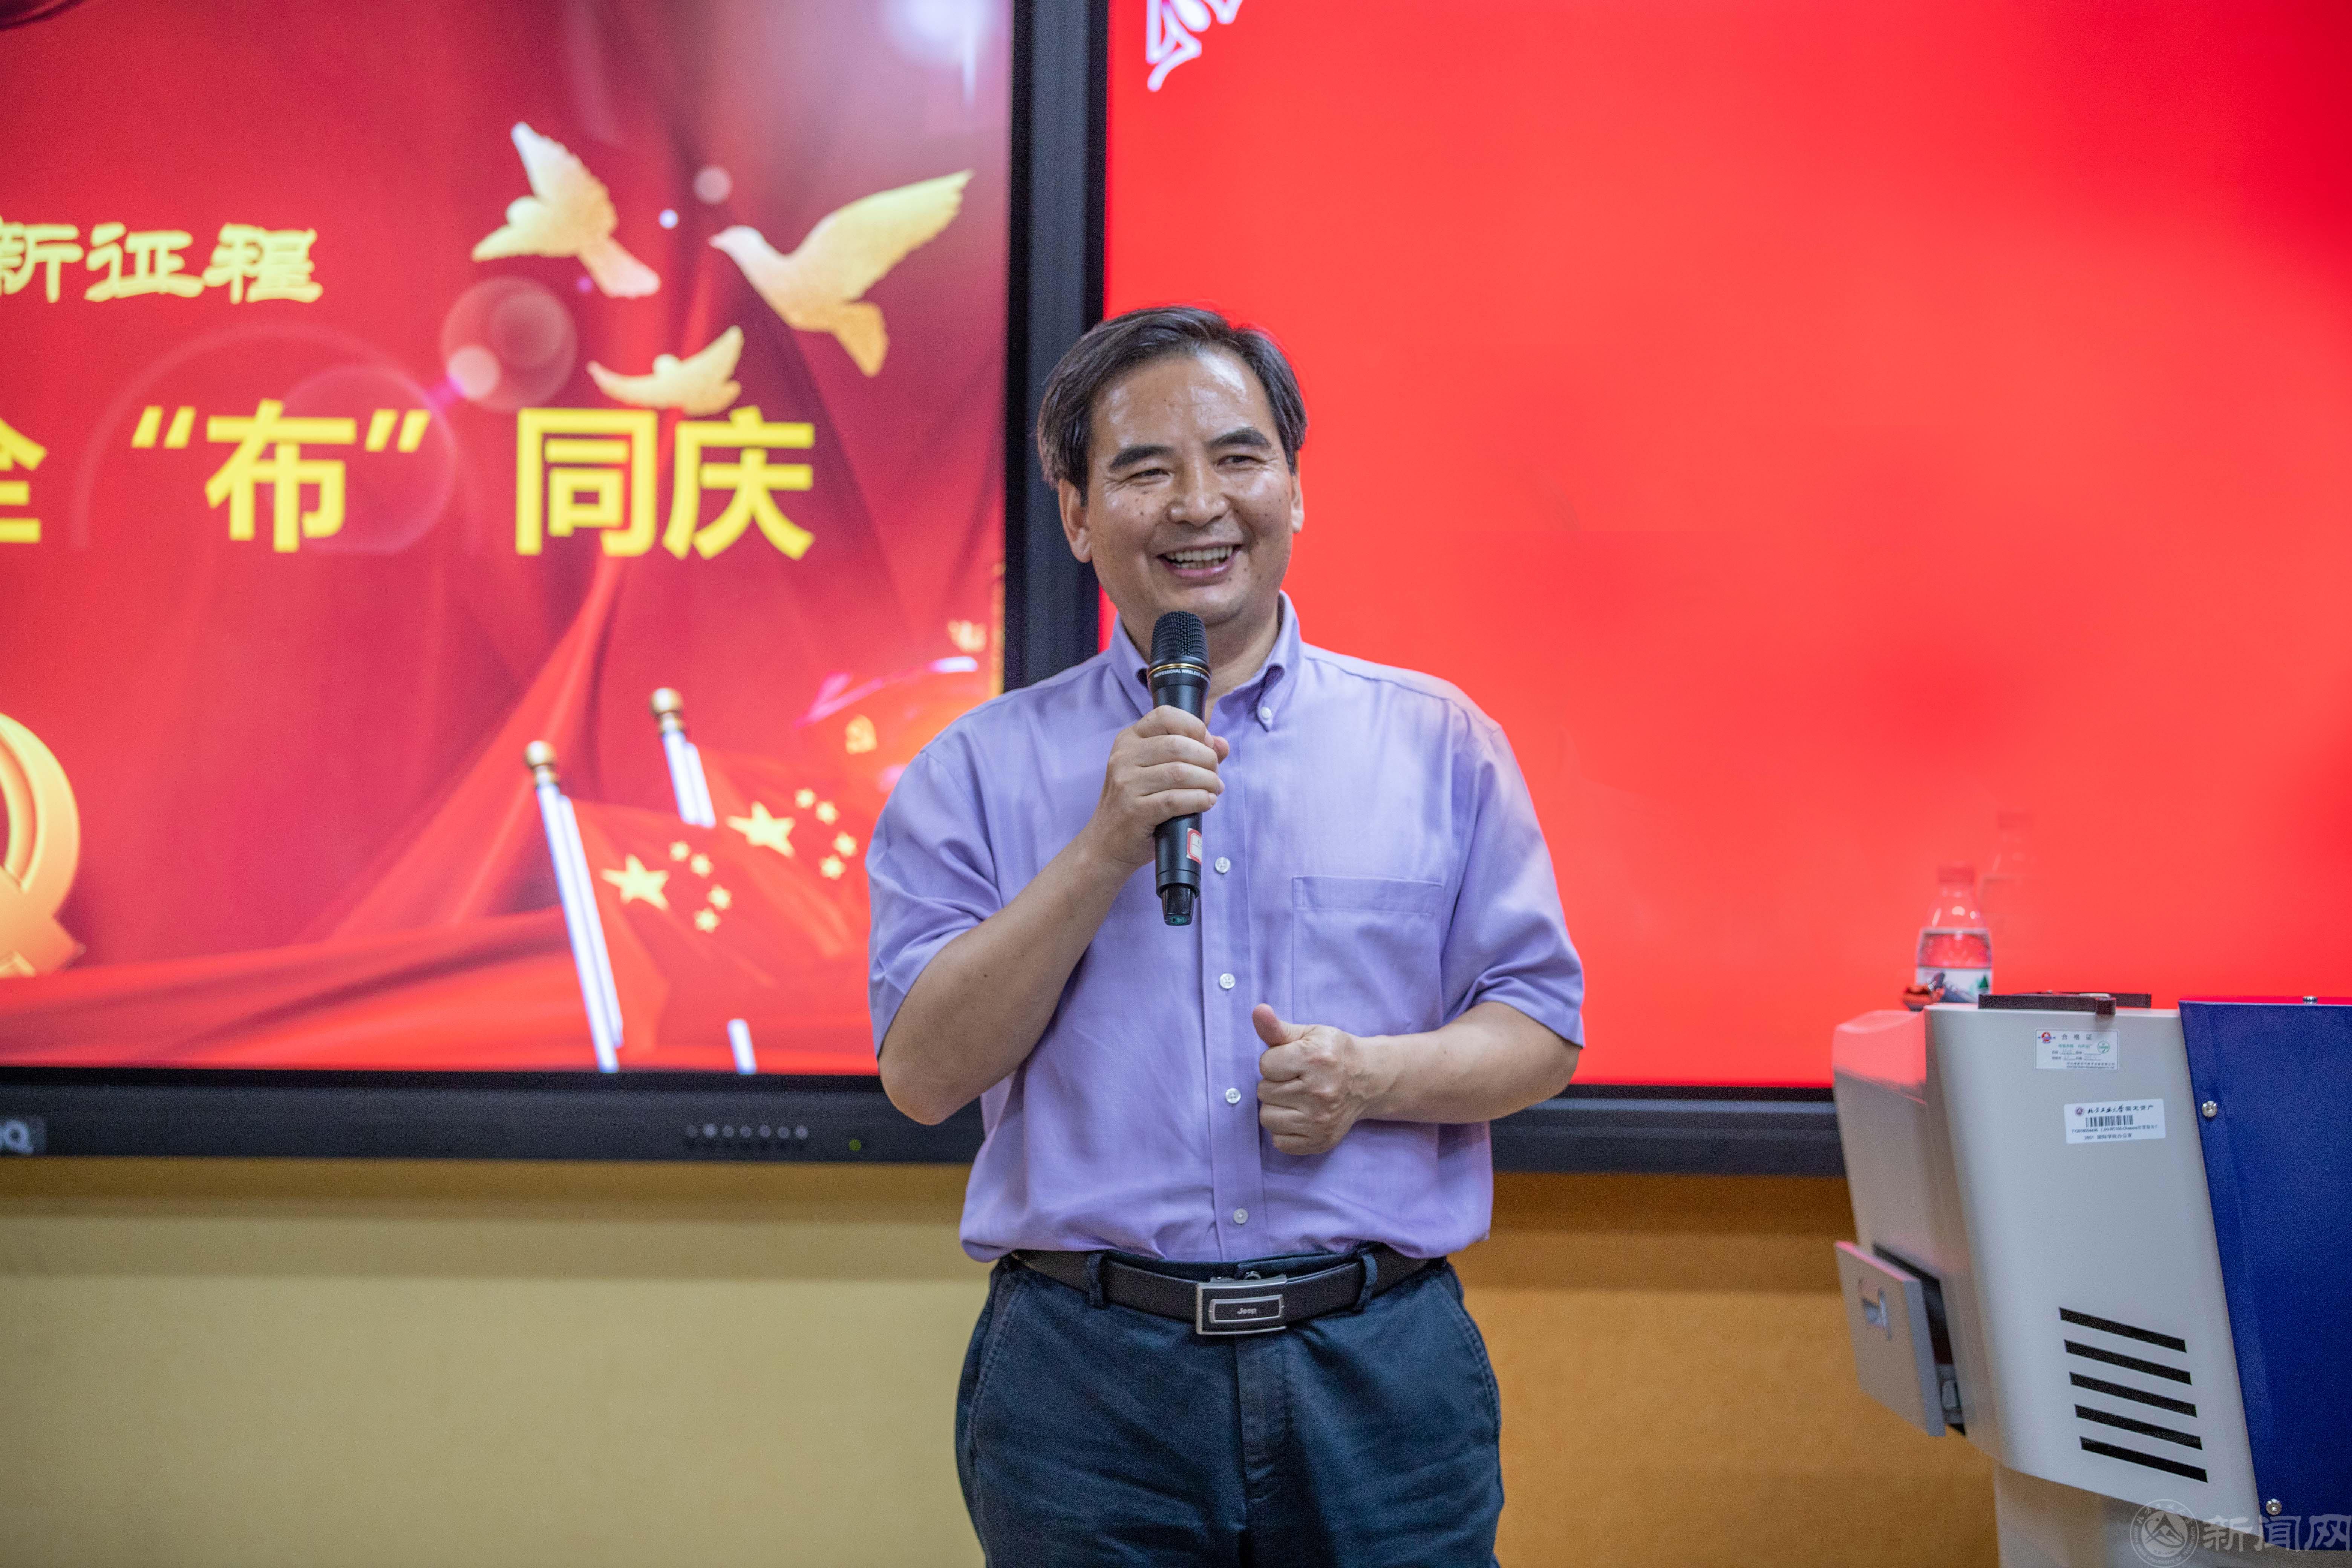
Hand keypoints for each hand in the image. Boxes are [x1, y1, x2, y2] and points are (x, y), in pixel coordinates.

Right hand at [1079, 706, 1229, 870]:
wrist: (1106, 843)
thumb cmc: (1137, 805)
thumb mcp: (1156, 772)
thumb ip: (1190, 753)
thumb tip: (1222, 744)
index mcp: (1128, 740)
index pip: (1165, 715)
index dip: (1195, 727)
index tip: (1208, 745)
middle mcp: (1123, 757)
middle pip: (1178, 745)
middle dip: (1207, 759)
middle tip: (1215, 775)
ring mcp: (1126, 784)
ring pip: (1180, 772)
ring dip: (1207, 781)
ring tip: (1214, 790)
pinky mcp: (1134, 811)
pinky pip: (1175, 800)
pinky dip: (1199, 800)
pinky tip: (1207, 802)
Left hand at [1253, 1004, 1392, 1155]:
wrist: (1368, 1080)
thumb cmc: (1333, 1053)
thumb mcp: (1308, 1034)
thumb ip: (1277, 1027)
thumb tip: (1258, 1011)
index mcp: (1316, 1059)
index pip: (1265, 1065)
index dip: (1275, 1062)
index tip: (1293, 1062)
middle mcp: (1320, 1091)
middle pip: (1263, 1092)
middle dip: (1276, 1084)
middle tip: (1298, 1079)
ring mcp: (1321, 1120)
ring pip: (1267, 1117)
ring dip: (1277, 1107)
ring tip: (1297, 1097)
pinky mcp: (1321, 1141)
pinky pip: (1278, 1141)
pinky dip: (1285, 1129)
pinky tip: (1301, 1115)